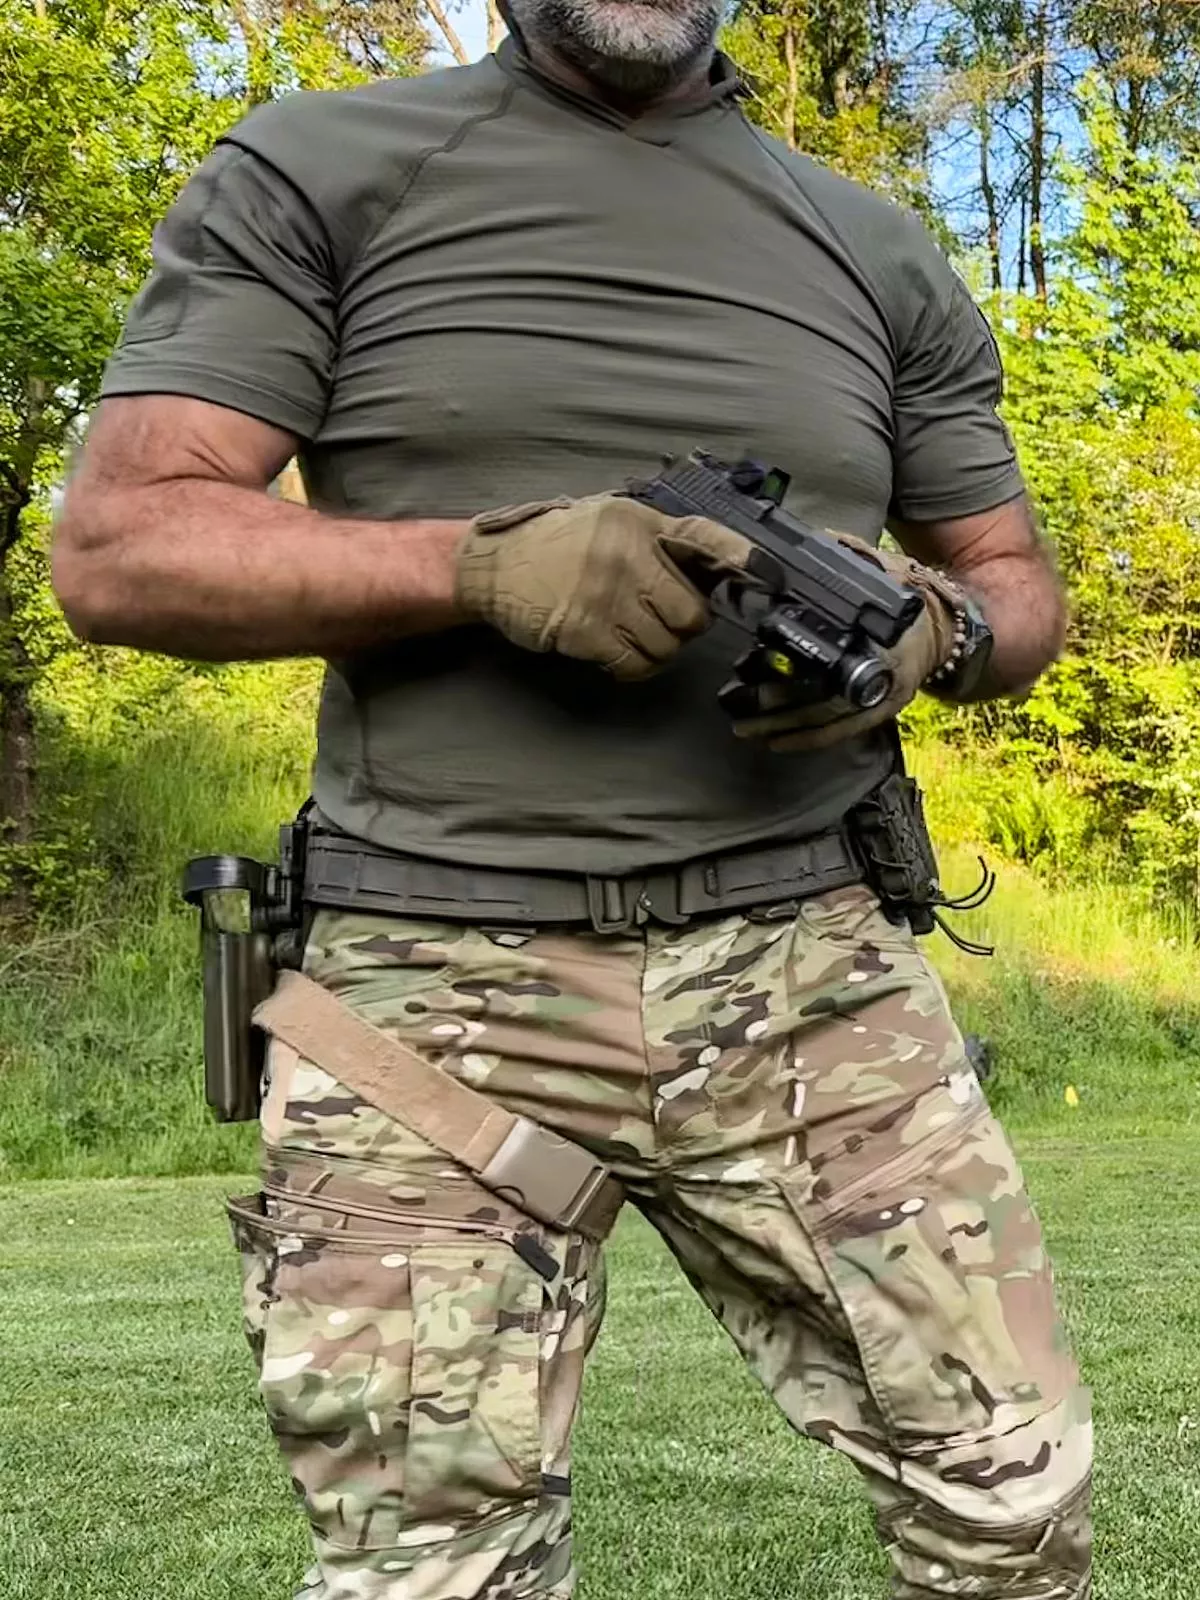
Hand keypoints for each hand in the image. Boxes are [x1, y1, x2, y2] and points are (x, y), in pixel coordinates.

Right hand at [455, 494, 753, 679]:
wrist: (495, 567)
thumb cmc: (556, 546)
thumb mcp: (609, 522)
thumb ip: (656, 541)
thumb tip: (713, 572)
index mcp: (639, 522)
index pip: (705, 538)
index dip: (741, 560)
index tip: (769, 579)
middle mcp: (627, 554)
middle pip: (693, 611)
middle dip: (686, 625)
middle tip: (663, 622)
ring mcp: (606, 593)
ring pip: (667, 643)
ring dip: (656, 649)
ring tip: (631, 635)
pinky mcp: (586, 630)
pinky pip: (634, 663)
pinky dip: (632, 667)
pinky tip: (616, 656)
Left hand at [731, 535, 961, 751]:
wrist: (943, 629)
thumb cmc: (906, 597)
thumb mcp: (885, 567)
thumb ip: (851, 553)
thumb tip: (816, 539)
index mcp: (882, 636)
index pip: (834, 655)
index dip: (797, 666)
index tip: (756, 663)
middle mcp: (881, 675)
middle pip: (823, 698)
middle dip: (777, 704)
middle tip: (737, 703)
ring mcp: (880, 700)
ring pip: (826, 722)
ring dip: (782, 728)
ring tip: (743, 728)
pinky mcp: (876, 714)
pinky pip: (839, 734)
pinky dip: (806, 741)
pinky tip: (775, 742)